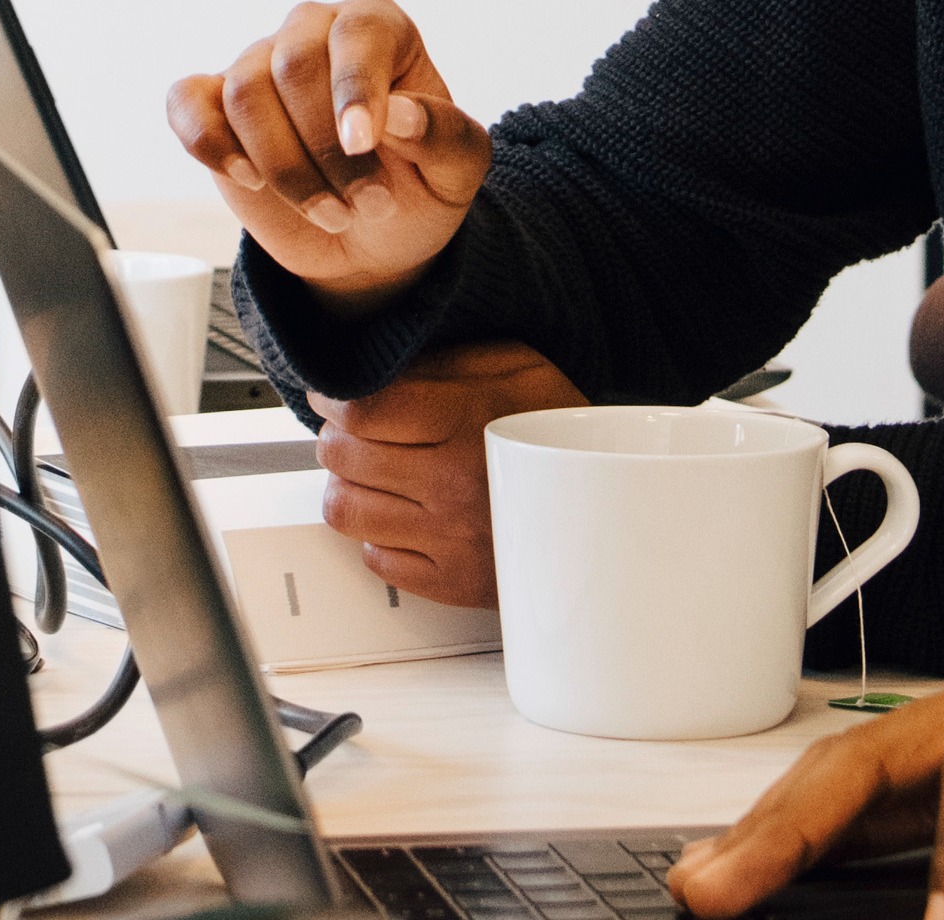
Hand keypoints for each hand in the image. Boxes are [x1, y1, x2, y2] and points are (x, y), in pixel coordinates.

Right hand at [168, 0, 493, 308]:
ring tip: (333, 214)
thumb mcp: (457, 170)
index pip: (358, 34)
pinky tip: (249, 178)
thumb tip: (399, 114)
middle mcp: (312, 31)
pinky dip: (208, 141)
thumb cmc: (418, 189)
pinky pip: (187, 103)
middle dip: (327, 149)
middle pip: (295, 65)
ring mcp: (258, 64)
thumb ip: (442, 135)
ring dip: (286, 168)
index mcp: (377, 27)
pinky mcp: (213, 105)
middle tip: (367, 205)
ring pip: (247, 95)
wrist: (370, 241)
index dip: (356, 88)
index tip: (361, 144)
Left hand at [310, 342, 581, 607]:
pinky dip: (378, 535)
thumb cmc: (558, 431)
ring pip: (345, 511)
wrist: (612, 503)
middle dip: (337, 437)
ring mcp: (451, 540)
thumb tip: (373, 367)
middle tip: (352, 431)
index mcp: (467, 422)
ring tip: (371, 473)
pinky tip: (404, 514)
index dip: (332, 399)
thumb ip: (442, 361)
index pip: (362, 410)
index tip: (331, 396)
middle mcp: (454, 484)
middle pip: (343, 458)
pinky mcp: (452, 582)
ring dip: (347, 486)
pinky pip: (375, 559)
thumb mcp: (515, 368)